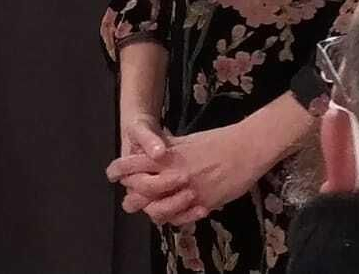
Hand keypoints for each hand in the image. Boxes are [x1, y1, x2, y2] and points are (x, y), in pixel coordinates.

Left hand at [109, 120, 273, 226]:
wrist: (247, 149)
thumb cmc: (217, 140)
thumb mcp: (186, 140)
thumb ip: (167, 147)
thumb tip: (152, 150)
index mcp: (167, 155)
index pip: (132, 164)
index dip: (118, 170)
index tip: (112, 174)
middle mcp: (173, 174)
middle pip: (140, 191)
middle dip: (131, 197)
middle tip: (130, 200)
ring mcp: (189, 191)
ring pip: (158, 210)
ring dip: (152, 211)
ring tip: (151, 210)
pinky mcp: (204, 203)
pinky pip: (181, 218)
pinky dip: (174, 218)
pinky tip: (173, 214)